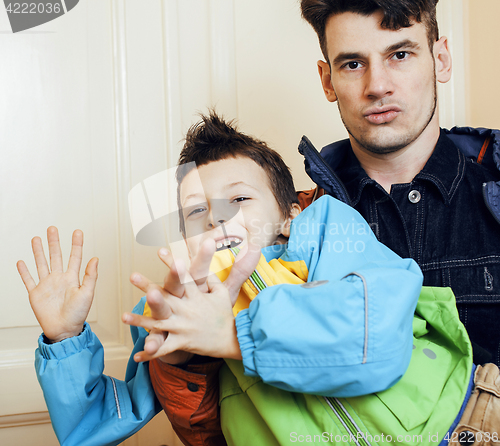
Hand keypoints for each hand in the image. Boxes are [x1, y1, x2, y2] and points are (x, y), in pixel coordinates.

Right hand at [17, 226, 97, 342]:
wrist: (64, 330)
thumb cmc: (78, 314)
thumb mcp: (87, 293)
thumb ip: (90, 275)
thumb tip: (95, 258)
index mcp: (72, 278)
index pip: (74, 257)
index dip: (76, 244)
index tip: (77, 232)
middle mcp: (59, 279)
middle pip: (56, 256)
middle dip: (54, 242)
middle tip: (52, 229)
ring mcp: (46, 285)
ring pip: (41, 264)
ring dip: (38, 252)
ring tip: (36, 239)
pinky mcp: (35, 294)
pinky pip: (28, 280)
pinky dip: (24, 271)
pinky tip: (21, 262)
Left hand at [124, 242, 260, 361]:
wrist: (233, 339)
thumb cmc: (225, 314)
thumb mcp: (222, 293)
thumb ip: (210, 279)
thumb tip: (202, 265)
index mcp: (196, 296)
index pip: (183, 277)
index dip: (172, 263)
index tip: (160, 251)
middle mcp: (187, 310)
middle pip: (166, 297)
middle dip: (148, 287)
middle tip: (133, 276)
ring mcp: (183, 327)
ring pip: (159, 323)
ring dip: (141, 320)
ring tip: (124, 316)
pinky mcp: (183, 342)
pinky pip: (164, 349)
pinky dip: (151, 353)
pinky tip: (136, 356)